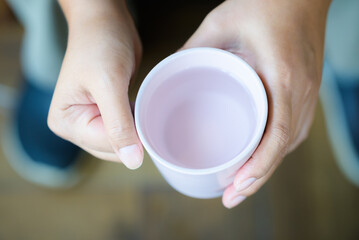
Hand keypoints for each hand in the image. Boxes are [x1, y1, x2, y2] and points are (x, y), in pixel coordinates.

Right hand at [48, 0, 143, 168]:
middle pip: (112, 149)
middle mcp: (76, 126)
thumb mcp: (108, 84)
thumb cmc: (100, 44)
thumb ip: (118, 124)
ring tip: (141, 107)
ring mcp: (91, 121)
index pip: (104, 145)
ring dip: (136, 131)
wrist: (105, 22)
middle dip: (132, 136)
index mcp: (66, 122)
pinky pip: (126, 130)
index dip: (129, 138)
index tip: (146, 121)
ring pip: (121, 142)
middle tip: (145, 111)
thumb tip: (132, 161)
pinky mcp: (106, 114)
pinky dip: (136, 124)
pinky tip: (141, 111)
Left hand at [182, 0, 330, 207]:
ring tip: (243, 182)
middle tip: (231, 195)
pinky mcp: (307, 88)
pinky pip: (296, 127)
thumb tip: (169, 75)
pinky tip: (261, 154)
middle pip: (284, 148)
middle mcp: (300, 90)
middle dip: (259, 178)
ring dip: (269, 166)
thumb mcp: (218, 26)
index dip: (257, 171)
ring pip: (292, 142)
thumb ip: (192, 51)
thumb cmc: (261, 4)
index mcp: (280, 78)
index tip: (234, 189)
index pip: (275, 138)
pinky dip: (278, 148)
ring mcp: (309, 91)